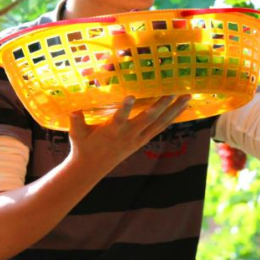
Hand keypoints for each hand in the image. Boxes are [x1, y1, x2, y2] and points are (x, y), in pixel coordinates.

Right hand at [67, 94, 190, 174]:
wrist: (91, 168)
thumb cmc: (83, 146)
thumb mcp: (76, 133)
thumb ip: (75, 119)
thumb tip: (71, 106)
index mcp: (112, 131)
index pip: (119, 118)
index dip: (125, 107)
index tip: (131, 95)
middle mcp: (129, 135)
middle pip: (148, 119)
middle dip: (162, 105)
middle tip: (174, 91)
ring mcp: (138, 139)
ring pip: (160, 123)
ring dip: (175, 110)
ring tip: (188, 97)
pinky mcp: (143, 140)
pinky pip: (161, 128)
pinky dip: (173, 117)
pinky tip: (183, 108)